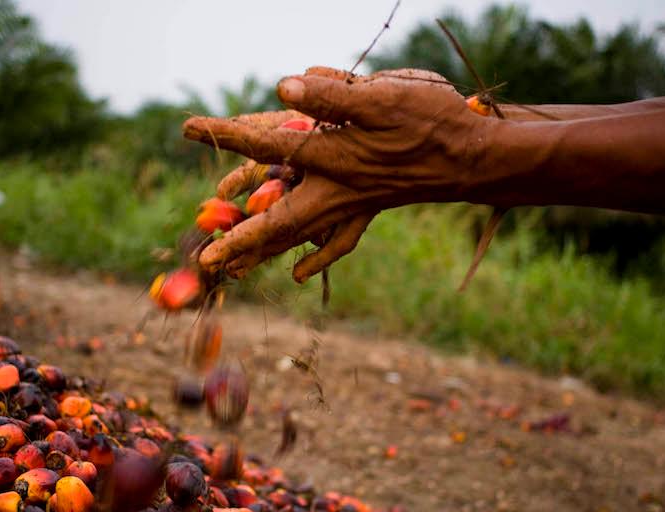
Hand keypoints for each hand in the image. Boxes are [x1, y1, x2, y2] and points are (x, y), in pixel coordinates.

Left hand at [182, 67, 488, 281]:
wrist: (476, 158)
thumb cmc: (433, 122)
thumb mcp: (383, 96)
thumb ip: (331, 93)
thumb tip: (282, 85)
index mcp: (332, 157)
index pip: (267, 142)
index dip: (227, 134)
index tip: (188, 128)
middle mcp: (335, 189)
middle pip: (276, 220)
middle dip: (240, 239)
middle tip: (207, 260)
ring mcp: (352, 204)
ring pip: (301, 236)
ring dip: (266, 253)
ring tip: (234, 272)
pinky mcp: (369, 208)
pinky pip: (338, 241)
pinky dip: (317, 257)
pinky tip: (300, 273)